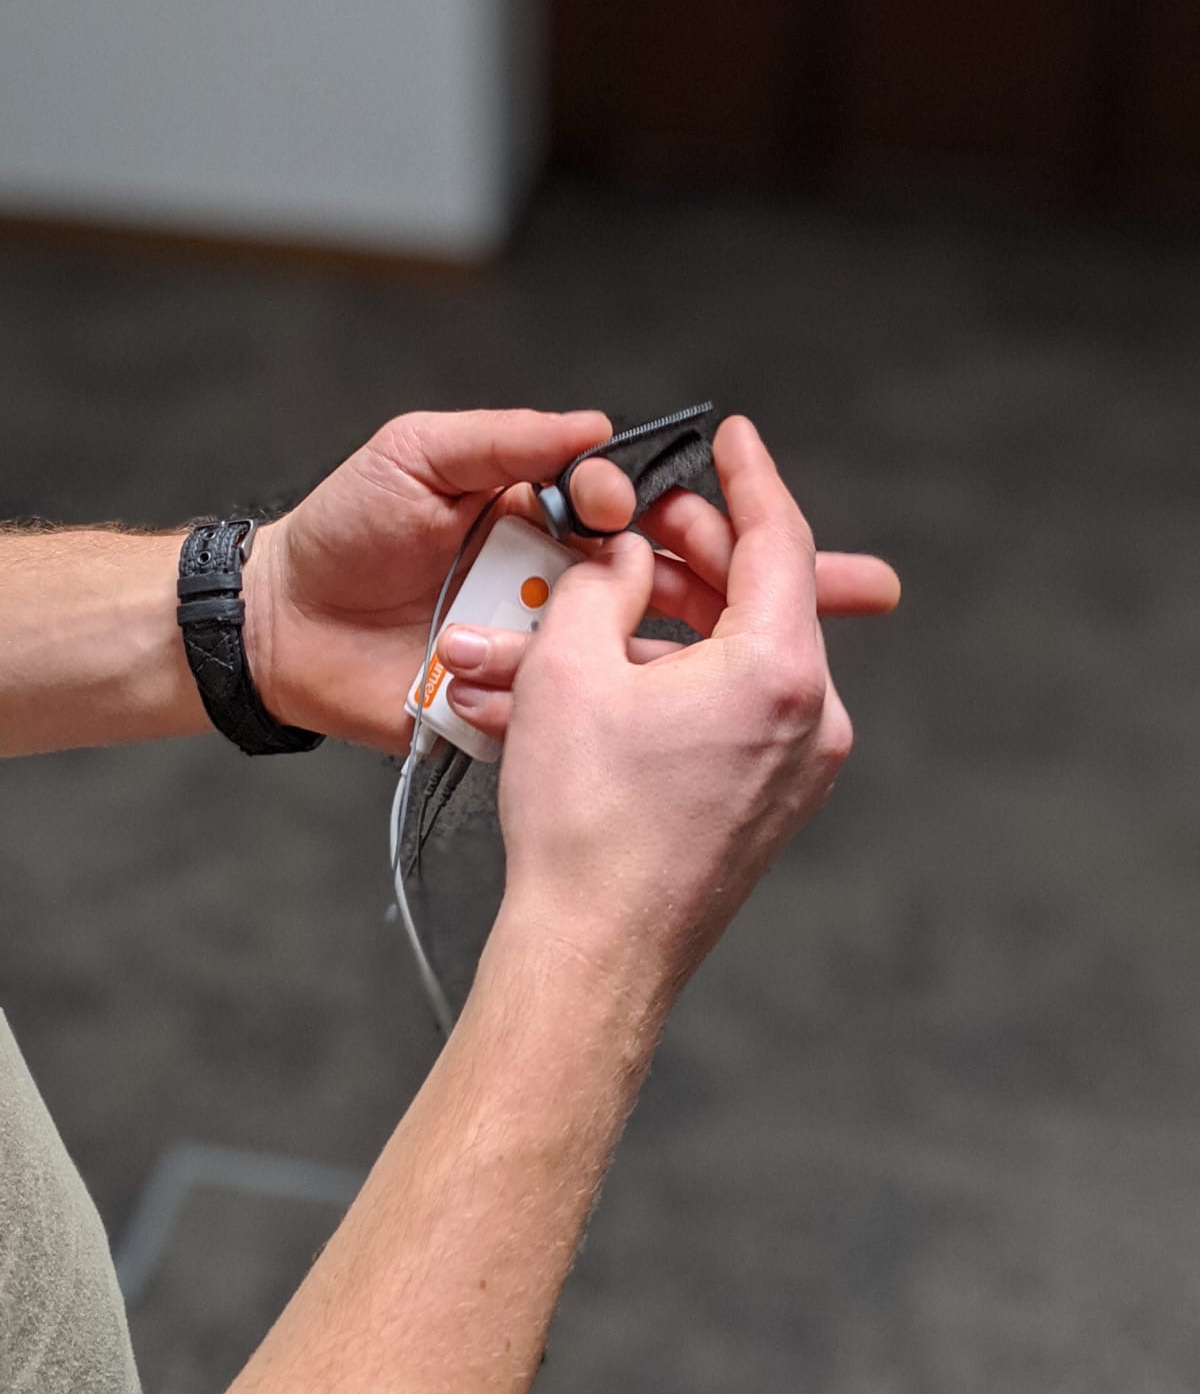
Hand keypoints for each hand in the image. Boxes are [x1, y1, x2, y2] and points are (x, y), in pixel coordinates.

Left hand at [241, 409, 634, 749]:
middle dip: (621, 585)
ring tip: (487, 637)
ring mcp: (526, 647)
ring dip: (555, 643)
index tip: (609, 506)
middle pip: (619, 584)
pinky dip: (525, 700)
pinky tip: (477, 680)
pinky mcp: (504, 706)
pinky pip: (544, 711)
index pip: (608, 510)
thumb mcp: (415, 456)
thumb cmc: (342, 534)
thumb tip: (591, 426)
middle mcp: (541, 582)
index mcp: (531, 516)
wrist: (281, 625)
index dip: (620, 506)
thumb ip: (502, 440)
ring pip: (589, 652)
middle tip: (583, 583)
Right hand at [475, 418, 878, 995]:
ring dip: (665, 626)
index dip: (749, 479)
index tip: (734, 439)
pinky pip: (728, 713)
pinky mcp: (769, 804)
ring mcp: (798, 768)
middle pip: (759, 598)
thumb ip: (599, 584)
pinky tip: (607, 678)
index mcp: (779, 672)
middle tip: (639, 525)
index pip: (780, 541)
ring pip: (735, 659)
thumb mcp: (569, 667)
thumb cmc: (581, 821)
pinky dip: (675, 682)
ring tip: (588, 613)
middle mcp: (811, 718)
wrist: (593, 953)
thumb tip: (619, 560)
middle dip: (693, 554)